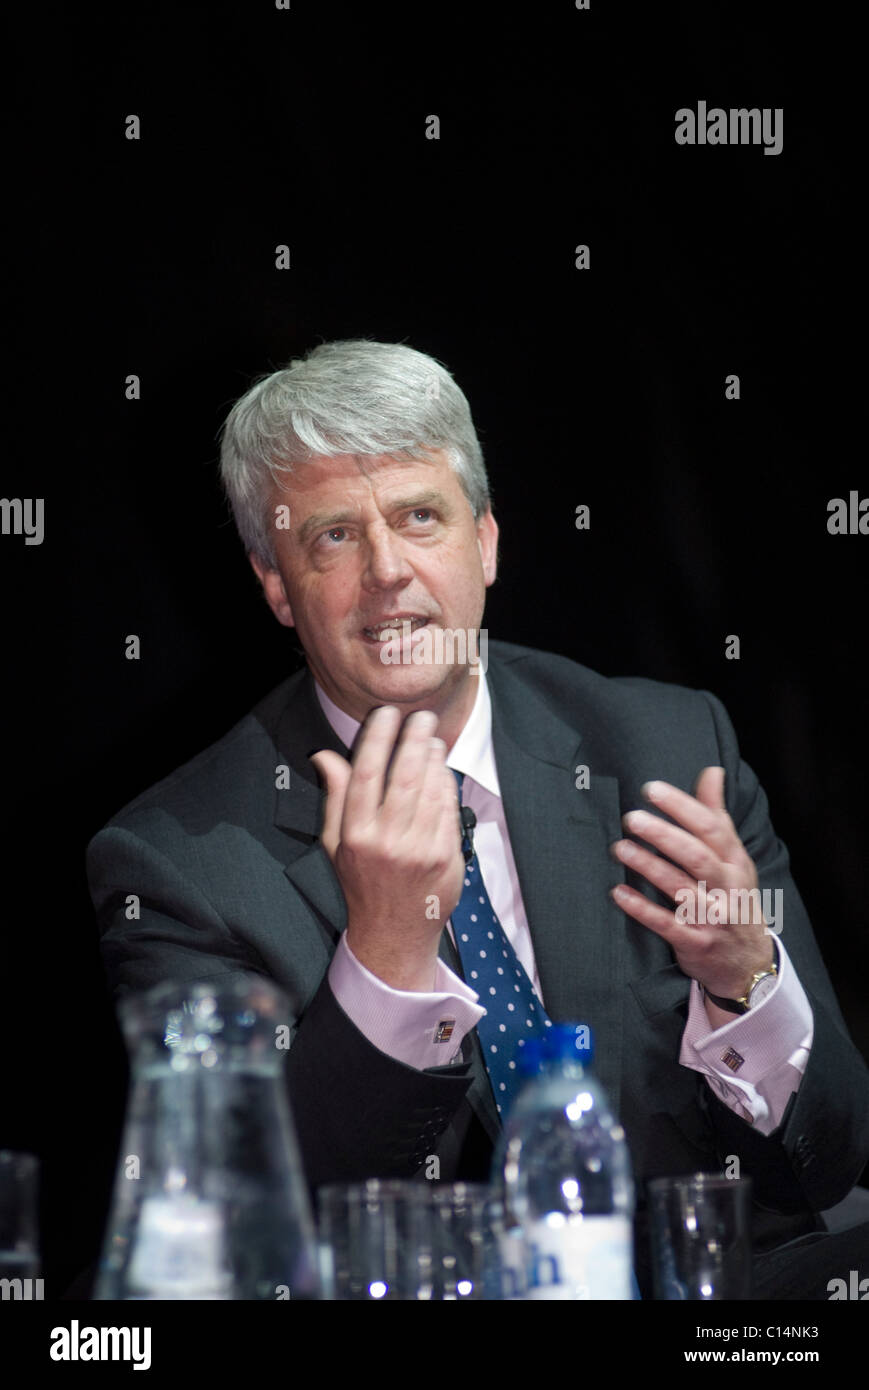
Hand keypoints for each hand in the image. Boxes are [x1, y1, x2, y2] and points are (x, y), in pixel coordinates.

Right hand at [309, 706, 465, 990]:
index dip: (377, 738)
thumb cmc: (363, 882)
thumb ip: (335, 796)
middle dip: (413, 739)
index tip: (386, 714)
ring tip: (433, 738)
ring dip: (433, 757)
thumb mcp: (336, 843)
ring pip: (429, 789)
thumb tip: (325, 755)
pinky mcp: (444, 857)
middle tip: (421, 716)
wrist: (393, 932)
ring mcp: (418, 849)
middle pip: (402, 776)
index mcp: (355, 834)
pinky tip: (443, 769)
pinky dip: (447, 783)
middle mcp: (386, 841)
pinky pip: (447, 808)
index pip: (365, 774)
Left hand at [609, 767, 773, 1000]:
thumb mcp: (734, 858)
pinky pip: (666, 924)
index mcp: (735, 862)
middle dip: (664, 834)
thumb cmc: (733, 897)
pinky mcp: (695, 942)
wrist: (749, 962)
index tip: (651, 789)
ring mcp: (712, 917)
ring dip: (648, 866)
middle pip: (696, 856)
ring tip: (620, 848)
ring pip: (680, 888)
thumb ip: (716, 815)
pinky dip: (641, 908)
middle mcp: (727, 888)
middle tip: (631, 817)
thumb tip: (712, 772)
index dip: (681, 807)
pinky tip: (618, 893)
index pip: (711, 828)